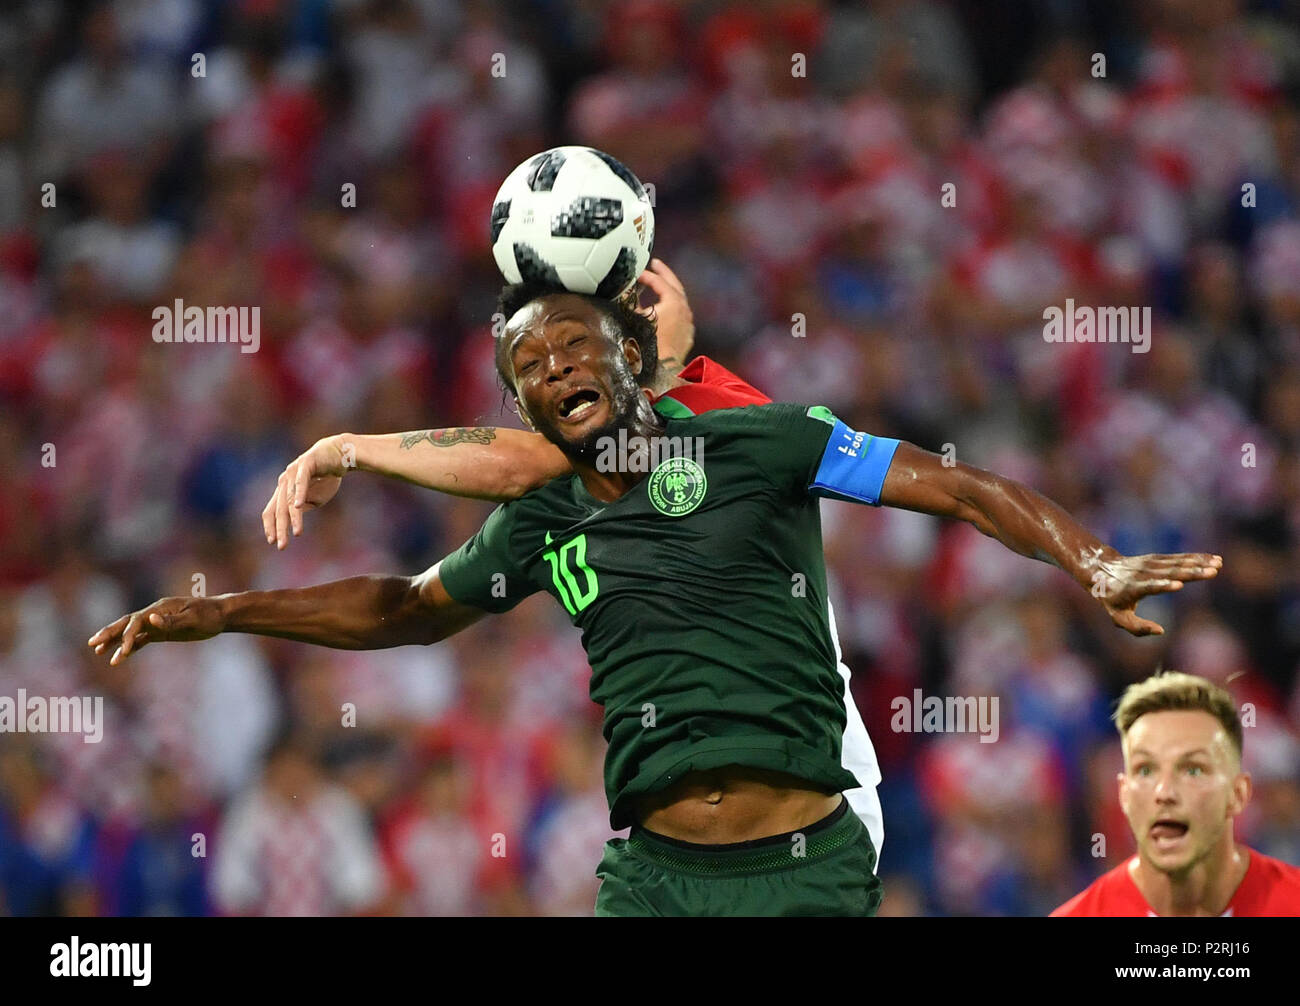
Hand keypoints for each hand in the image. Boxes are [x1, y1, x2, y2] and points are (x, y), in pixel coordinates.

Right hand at [88, 597, 225, 665]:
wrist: (221, 615)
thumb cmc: (209, 615)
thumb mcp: (193, 619)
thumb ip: (172, 621)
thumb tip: (151, 619)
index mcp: (160, 609)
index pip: (137, 622)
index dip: (128, 636)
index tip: (124, 651)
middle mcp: (155, 614)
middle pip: (126, 623)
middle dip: (109, 633)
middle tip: (92, 643)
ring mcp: (157, 623)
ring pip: (131, 631)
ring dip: (115, 641)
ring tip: (98, 651)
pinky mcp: (162, 632)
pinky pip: (141, 640)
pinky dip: (129, 647)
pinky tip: (119, 657)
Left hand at [262, 436, 350, 548]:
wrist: (340, 454)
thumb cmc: (327, 476)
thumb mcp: (315, 497)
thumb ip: (304, 506)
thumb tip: (296, 516)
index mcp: (284, 489)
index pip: (271, 510)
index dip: (271, 526)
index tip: (273, 542)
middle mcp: (284, 481)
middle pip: (278, 509)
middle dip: (279, 529)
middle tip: (282, 546)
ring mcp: (293, 472)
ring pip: (289, 499)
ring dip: (292, 518)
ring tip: (297, 533)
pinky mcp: (305, 464)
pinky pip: (301, 482)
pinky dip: (299, 494)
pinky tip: (298, 506)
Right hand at [636, 258, 693, 367]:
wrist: (663, 368)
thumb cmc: (649, 344)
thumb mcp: (636, 318)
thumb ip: (630, 301)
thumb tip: (624, 290)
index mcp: (673, 301)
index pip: (658, 282)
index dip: (646, 276)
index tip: (636, 274)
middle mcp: (684, 308)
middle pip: (674, 284)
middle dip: (664, 273)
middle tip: (656, 264)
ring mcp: (688, 321)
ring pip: (680, 299)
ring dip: (670, 290)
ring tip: (661, 285)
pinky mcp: (687, 333)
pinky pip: (681, 314)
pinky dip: (673, 306)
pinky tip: (667, 308)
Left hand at [1089, 551, 1222, 635]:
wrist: (1101, 569)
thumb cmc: (1112, 599)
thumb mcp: (1119, 617)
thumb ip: (1137, 628)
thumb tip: (1161, 631)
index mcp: (1133, 588)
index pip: (1149, 586)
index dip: (1163, 585)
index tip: (1179, 585)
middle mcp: (1143, 573)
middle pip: (1170, 572)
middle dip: (1191, 572)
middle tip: (1212, 572)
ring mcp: (1151, 563)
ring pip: (1177, 563)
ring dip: (1199, 563)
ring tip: (1218, 564)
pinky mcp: (1157, 558)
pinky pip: (1179, 558)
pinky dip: (1196, 557)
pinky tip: (1213, 558)